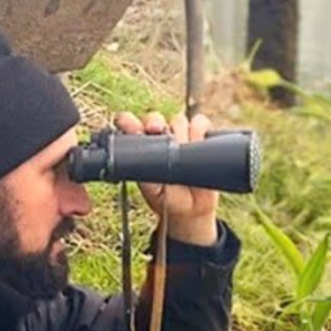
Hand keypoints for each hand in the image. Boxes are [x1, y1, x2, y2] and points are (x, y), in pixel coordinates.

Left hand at [112, 110, 219, 245]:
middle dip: (155, 122)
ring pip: (178, 120)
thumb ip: (144, 172)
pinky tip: (200, 141)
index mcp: (142, 149)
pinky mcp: (200, 138)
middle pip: (156, 119)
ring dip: (180, 129)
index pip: (130, 126)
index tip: (131, 127)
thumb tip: (142, 156)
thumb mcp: (151, 189)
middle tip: (156, 130)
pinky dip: (201, 128)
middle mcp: (160, 139)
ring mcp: (180, 137)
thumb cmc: (167, 200)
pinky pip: (200, 123)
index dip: (129, 122)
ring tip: (184, 147)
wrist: (192, 211)